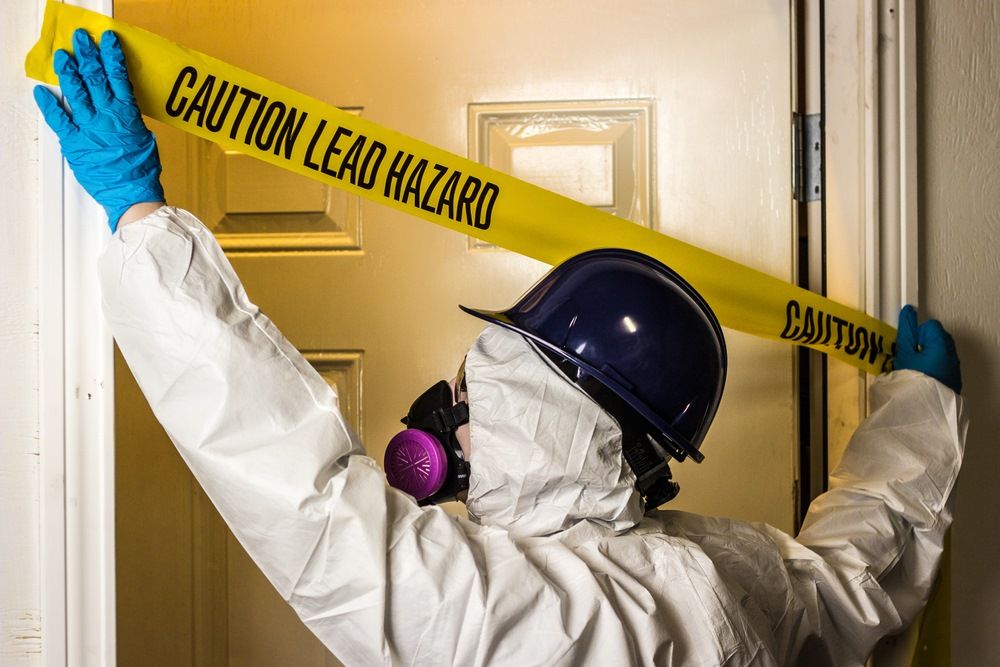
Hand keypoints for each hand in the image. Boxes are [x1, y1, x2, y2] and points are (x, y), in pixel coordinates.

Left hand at [33, 29, 163, 231]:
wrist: (132, 193)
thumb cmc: (141, 170)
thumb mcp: (144, 139)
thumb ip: (131, 121)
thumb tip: (125, 111)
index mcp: (126, 114)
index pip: (118, 77)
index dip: (112, 56)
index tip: (107, 41)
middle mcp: (105, 116)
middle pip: (95, 78)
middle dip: (88, 55)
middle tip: (81, 40)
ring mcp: (88, 128)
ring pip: (76, 92)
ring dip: (68, 71)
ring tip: (62, 56)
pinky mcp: (74, 142)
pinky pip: (58, 119)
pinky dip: (48, 105)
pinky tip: (42, 93)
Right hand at [894, 305, 961, 392]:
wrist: (923, 408)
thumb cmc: (913, 381)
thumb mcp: (905, 352)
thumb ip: (906, 330)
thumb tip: (908, 311)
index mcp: (942, 344)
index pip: (930, 325)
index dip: (917, 334)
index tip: (909, 346)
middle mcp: (952, 353)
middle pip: (937, 337)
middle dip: (923, 343)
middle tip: (911, 357)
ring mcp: (954, 366)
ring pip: (940, 351)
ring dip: (928, 355)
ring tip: (916, 368)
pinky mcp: (953, 378)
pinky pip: (943, 364)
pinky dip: (934, 366)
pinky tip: (924, 377)